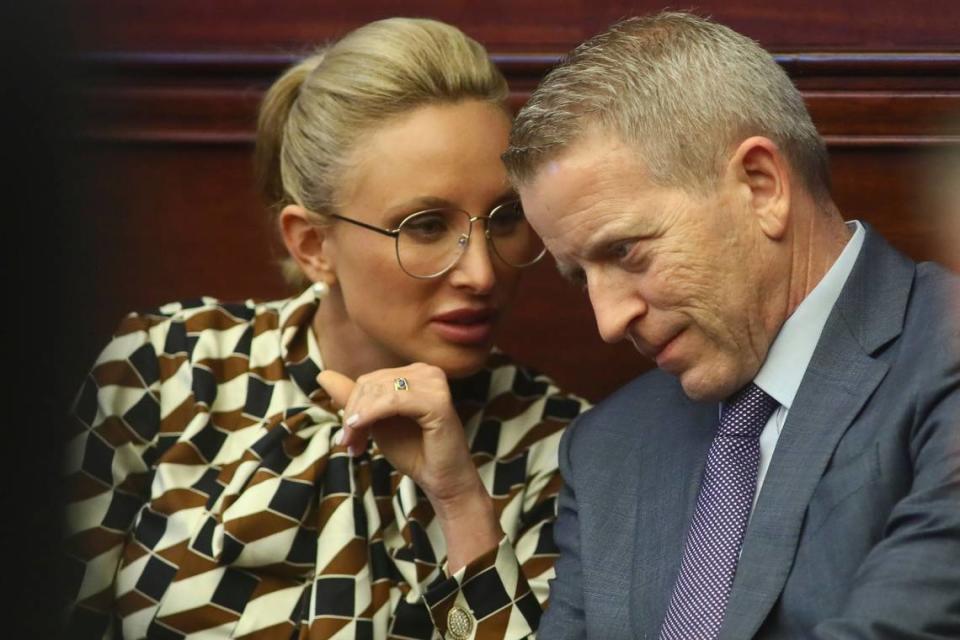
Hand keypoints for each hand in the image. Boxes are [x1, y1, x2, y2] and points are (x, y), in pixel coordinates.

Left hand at [318, 363, 480, 507]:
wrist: (440, 480)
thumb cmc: (413, 452)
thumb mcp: (376, 423)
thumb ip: (353, 399)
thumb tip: (323, 375)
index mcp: (415, 373)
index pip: (368, 380)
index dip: (350, 407)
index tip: (347, 439)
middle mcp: (428, 372)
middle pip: (370, 384)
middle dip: (353, 415)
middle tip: (349, 444)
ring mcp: (435, 384)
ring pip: (378, 391)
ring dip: (359, 419)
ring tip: (356, 445)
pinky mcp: (439, 401)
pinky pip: (393, 400)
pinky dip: (371, 415)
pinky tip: (359, 429)